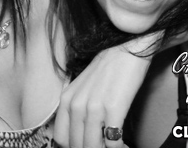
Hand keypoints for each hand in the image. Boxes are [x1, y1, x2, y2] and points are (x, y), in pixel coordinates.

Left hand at [54, 33, 161, 147]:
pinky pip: (112, 142)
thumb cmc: (107, 70)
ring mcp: (94, 107)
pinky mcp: (113, 108)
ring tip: (115, 146)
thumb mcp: (82, 88)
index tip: (87, 145)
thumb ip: (76, 109)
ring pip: (92, 147)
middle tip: (103, 147)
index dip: (74, 147)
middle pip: (77, 146)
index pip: (61, 139)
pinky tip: (124, 144)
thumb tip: (79, 135)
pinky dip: (118, 147)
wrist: (126, 49)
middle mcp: (76, 105)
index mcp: (66, 100)